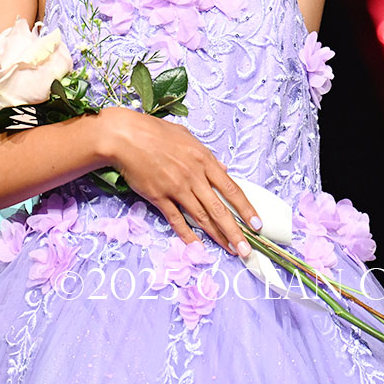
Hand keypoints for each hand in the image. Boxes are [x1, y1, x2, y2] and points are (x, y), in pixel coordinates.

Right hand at [102, 107, 261, 257]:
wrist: (126, 137)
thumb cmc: (156, 132)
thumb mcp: (187, 137)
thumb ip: (207, 156)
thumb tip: (224, 170)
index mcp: (204, 160)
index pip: (231, 189)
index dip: (246, 209)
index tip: (257, 225)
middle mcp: (193, 176)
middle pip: (219, 209)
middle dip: (235, 232)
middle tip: (247, 250)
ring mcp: (176, 188)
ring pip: (201, 217)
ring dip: (217, 236)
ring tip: (230, 251)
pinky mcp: (159, 197)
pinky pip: (176, 219)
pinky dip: (187, 234)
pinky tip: (198, 246)